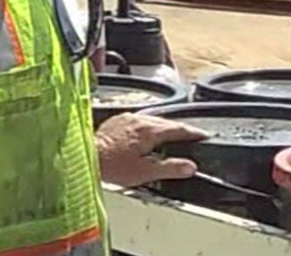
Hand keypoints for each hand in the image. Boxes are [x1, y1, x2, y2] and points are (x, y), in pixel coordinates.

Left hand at [94, 112, 208, 187]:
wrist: (87, 157)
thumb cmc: (112, 166)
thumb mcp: (146, 172)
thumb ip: (170, 168)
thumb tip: (190, 167)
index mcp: (149, 130)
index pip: (179, 128)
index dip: (193, 132)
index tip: (203, 135)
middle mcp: (139, 120)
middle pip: (166, 122)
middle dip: (179, 129)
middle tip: (190, 136)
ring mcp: (126, 118)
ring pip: (151, 120)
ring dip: (162, 127)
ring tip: (169, 137)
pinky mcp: (116, 121)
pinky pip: (138, 120)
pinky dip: (146, 127)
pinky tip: (144, 136)